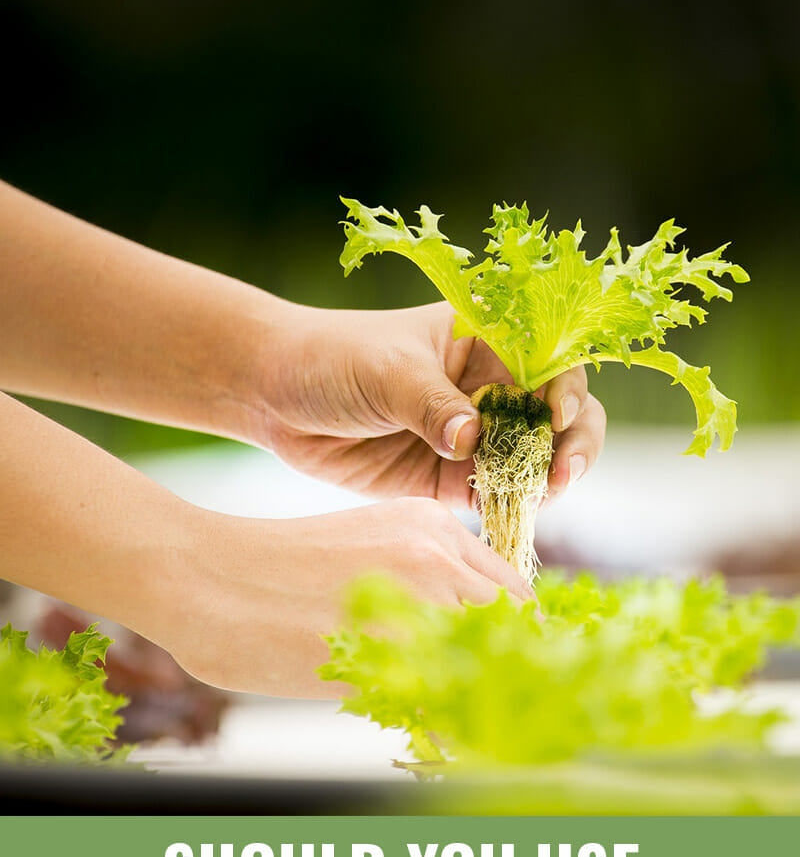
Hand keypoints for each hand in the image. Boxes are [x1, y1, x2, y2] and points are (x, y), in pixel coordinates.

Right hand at [161, 497, 533, 696]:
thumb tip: (464, 640)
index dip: (518, 642)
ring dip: (483, 700)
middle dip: (511, 673)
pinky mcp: (386, 648)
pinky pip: (446, 702)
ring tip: (461, 726)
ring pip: (490, 665)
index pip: (513, 593)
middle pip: (516, 629)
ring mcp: (415, 599)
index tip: (508, 676)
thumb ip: (421, 581)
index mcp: (432, 525)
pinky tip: (425, 735)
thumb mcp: (365, 549)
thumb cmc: (273, 573)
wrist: (204, 576)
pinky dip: (446, 727)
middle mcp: (436, 554)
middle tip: (495, 712)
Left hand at [248, 301, 605, 508]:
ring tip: (537, 498)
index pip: (549, 363)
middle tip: (562, 475)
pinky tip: (509, 516)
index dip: (566, 391)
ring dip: (543, 481)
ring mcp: (474, 435)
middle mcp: (490, 387)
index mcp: (486, 341)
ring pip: (532, 461)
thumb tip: (472, 440)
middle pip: (557, 416)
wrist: (275, 396)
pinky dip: (509, 507)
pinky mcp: (450, 477)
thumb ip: (431, 404)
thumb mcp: (386, 372)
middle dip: (571, 444)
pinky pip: (494, 495)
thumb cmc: (333, 359)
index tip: (557, 418)